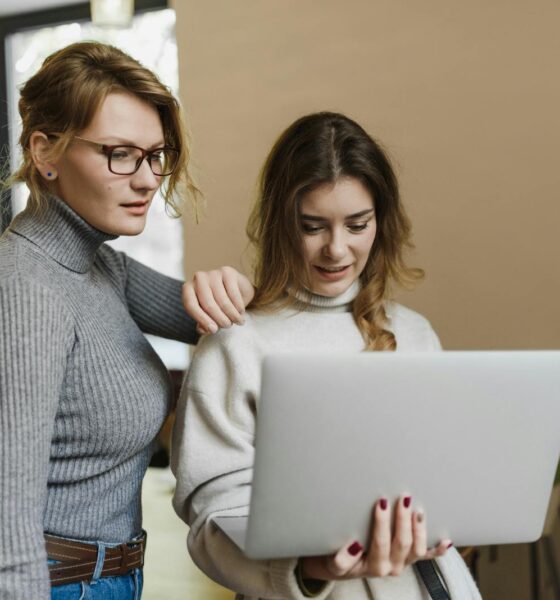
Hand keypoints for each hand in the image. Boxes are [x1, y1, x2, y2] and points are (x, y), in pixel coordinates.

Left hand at [182, 266, 254, 334]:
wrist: (237, 291)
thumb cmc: (218, 306)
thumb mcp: (209, 317)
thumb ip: (203, 324)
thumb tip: (204, 329)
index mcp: (188, 289)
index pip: (191, 305)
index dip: (202, 319)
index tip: (214, 330)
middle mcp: (198, 278)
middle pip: (207, 304)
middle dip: (220, 318)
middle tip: (228, 326)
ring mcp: (213, 273)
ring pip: (222, 300)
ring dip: (232, 314)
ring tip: (238, 321)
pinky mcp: (227, 272)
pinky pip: (233, 294)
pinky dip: (238, 306)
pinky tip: (241, 312)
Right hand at [300, 496, 451, 580]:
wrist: (341, 568)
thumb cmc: (336, 558)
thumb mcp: (333, 561)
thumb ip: (342, 558)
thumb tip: (354, 546)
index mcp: (374, 565)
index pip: (381, 542)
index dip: (382, 522)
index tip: (382, 502)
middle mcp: (391, 566)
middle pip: (401, 542)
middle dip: (403, 519)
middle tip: (403, 498)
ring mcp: (402, 562)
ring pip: (416, 548)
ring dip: (419, 528)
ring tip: (418, 509)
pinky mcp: (408, 559)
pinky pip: (427, 556)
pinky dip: (437, 549)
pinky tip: (447, 540)